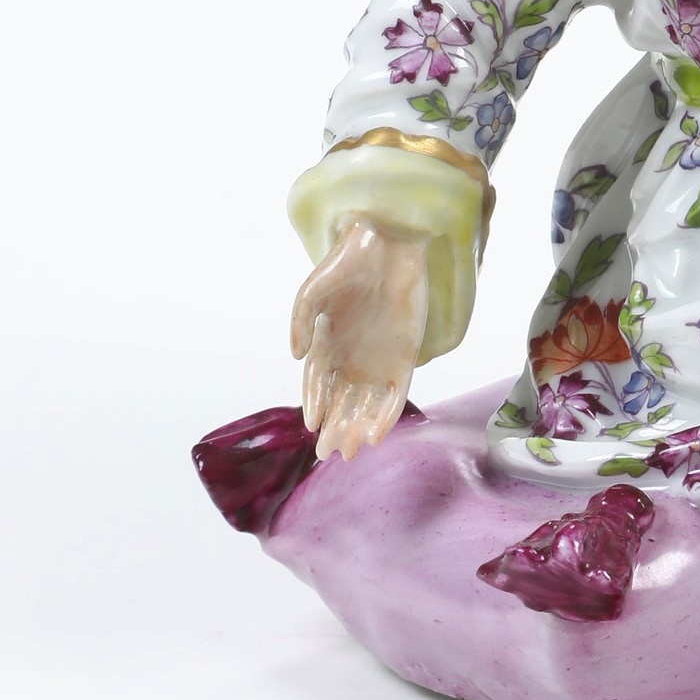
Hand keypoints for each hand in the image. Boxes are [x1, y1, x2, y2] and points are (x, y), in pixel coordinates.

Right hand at [289, 217, 430, 460]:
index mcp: (326, 346)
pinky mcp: (405, 357)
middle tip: (330, 454)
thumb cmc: (346, 265)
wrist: (388, 245)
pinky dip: (387, 415)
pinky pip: (396, 394)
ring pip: (367, 405)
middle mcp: (351, 359)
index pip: (318, 385)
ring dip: (359, 429)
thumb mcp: (312, 290)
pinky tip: (378, 435)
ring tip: (352, 451)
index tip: (313, 426)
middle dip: (336, 429)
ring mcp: (378, 359)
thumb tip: (294, 355)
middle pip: (342, 403)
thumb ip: (299, 321)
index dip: (315, 405)